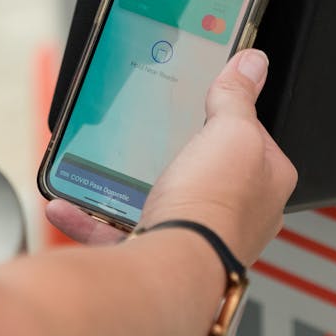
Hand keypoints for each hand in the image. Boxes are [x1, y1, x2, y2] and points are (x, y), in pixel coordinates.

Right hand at [45, 49, 296, 264]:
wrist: (171, 273)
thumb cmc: (213, 207)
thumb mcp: (232, 130)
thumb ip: (237, 96)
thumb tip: (253, 63)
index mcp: (266, 183)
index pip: (254, 139)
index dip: (230, 117)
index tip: (204, 101)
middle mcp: (238, 216)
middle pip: (205, 171)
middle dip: (175, 152)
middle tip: (150, 130)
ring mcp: (197, 237)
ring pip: (159, 200)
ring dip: (127, 183)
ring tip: (105, 160)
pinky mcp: (157, 256)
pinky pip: (115, 230)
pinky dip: (89, 215)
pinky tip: (69, 201)